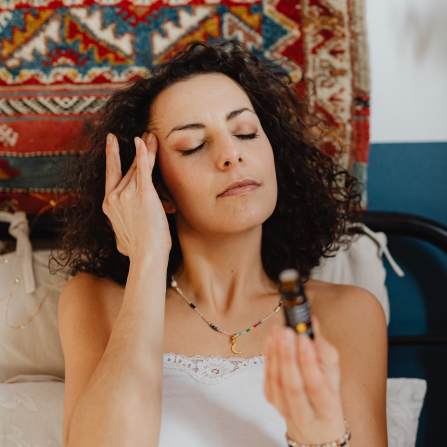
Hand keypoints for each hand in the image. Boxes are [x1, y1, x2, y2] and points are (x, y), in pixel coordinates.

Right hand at [102, 132, 171, 261]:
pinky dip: (144, 154)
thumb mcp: (122, 239)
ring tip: (152, 136)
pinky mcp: (143, 195)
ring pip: (138, 168)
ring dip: (147, 149)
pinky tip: (145, 141)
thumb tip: (120, 241)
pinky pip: (144, 170)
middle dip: (138, 152)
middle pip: (128, 170)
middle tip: (146, 135)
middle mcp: (114, 197)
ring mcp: (127, 195)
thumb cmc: (138, 251)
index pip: (111, 175)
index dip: (111, 156)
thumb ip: (120, 230)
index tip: (112, 141)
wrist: (146, 256)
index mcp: (108, 205)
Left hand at [263, 317, 345, 445]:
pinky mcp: (270, 398)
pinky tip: (270, 339)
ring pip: (277, 380)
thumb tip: (311, 322)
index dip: (307, 361)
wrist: (313, 418)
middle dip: (287, 355)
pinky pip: (267, 377)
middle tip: (285, 331)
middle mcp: (304, 413)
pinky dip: (268, 356)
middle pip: (292, 385)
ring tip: (277, 331)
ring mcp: (284, 408)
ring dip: (275, 352)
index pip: (315, 385)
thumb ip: (322, 347)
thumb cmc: (326, 389)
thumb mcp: (332, 370)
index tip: (303, 338)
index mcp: (327, 408)